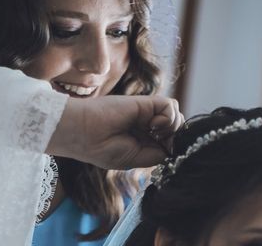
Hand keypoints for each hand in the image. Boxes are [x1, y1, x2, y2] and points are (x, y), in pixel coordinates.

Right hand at [47, 95, 183, 168]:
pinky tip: (152, 125)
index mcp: (144, 140)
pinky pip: (171, 105)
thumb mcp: (134, 159)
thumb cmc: (101, 149)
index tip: (165, 153)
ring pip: (177, 116)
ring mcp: (147, 113)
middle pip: (178, 128)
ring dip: (172, 128)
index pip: (172, 141)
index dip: (175, 147)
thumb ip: (157, 153)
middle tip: (158, 142)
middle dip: (176, 137)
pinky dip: (168, 117)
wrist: (83, 133)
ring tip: (153, 133)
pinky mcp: (145, 102)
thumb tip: (175, 148)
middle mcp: (147, 125)